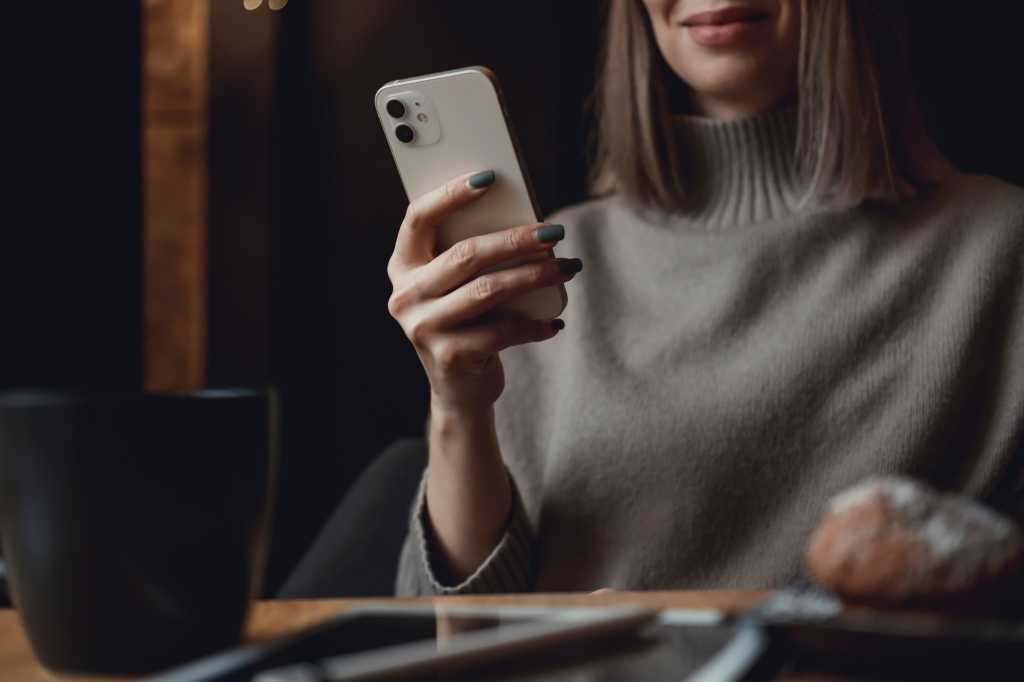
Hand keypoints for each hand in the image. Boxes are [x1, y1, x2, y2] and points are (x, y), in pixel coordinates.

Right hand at [387, 170, 580, 414]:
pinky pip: (502, 331)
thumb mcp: (459, 286)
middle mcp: (405, 295)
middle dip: (516, 239)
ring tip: (567, 267)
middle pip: (466, 255)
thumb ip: (473, 254)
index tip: (490, 176)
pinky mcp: (449, 357)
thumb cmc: (466, 323)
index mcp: (402, 266)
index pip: (419, 217)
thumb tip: (525, 221)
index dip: (451, 194)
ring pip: (488, 290)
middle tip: (555, 232)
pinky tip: (555, 321)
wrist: (460, 390)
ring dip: (535, 276)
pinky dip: (535, 325)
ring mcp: (423, 328)